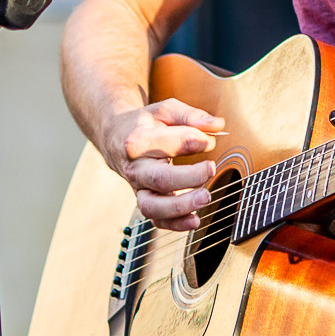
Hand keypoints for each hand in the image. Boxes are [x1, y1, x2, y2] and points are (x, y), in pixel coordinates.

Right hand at [103, 98, 226, 230]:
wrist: (117, 138)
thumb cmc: (146, 124)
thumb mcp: (166, 111)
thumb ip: (192, 115)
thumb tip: (217, 125)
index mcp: (138, 140)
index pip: (169, 142)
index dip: (194, 140)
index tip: (210, 139)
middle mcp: (136, 168)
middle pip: (160, 178)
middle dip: (189, 177)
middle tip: (211, 169)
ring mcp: (138, 188)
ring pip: (153, 206)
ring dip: (180, 207)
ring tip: (205, 198)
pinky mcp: (145, 201)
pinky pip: (156, 220)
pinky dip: (175, 224)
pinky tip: (195, 220)